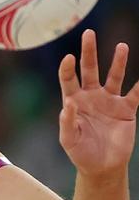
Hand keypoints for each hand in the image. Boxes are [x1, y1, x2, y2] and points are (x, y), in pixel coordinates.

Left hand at [58, 29, 138, 177]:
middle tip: (88, 33)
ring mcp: (109, 101)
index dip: (67, 68)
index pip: (68, 79)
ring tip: (121, 46)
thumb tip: (68, 103)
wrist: (101, 166)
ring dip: (118, 62)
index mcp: (73, 100)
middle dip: (88, 51)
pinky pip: (136, 95)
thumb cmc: (80, 152)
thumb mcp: (69, 139)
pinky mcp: (126, 110)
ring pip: (114, 76)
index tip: (68, 57)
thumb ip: (67, 121)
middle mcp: (91, 96)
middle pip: (89, 69)